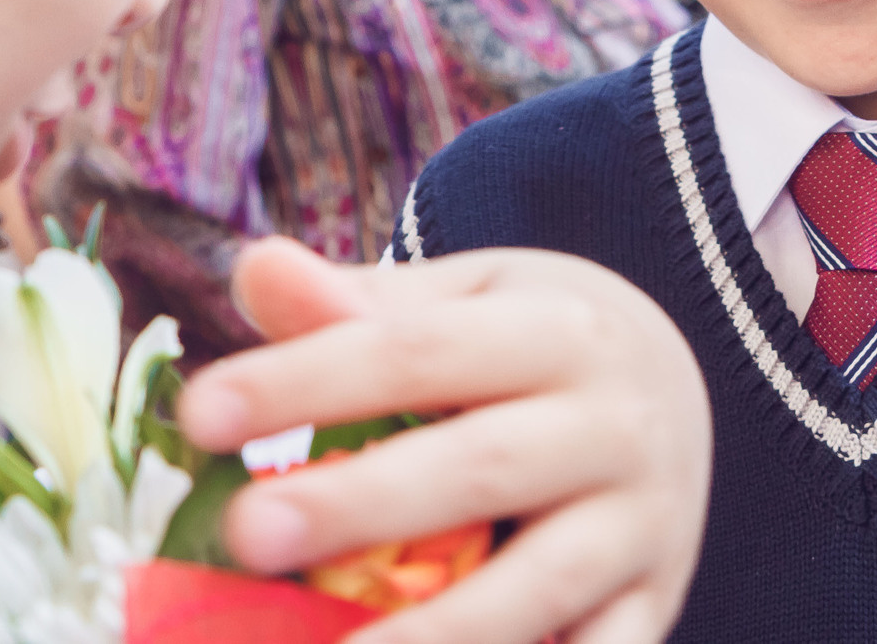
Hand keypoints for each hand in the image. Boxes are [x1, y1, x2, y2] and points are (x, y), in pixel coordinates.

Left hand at [175, 238, 711, 643]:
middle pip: (479, 468)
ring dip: (433, 634)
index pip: (415, 351)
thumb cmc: (526, 342)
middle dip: (360, 503)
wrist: (676, 389)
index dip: (306, 380)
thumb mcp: (465, 299)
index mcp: (558, 329)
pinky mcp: (654, 603)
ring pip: (539, 588)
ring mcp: (644, 524)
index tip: (199, 414)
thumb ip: (359, 301)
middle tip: (243, 534)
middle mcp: (614, 423)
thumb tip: (253, 270)